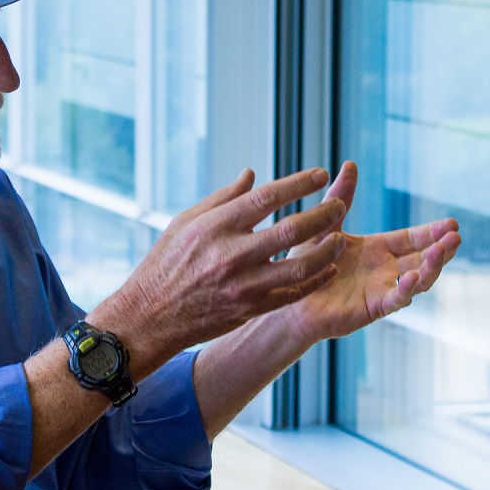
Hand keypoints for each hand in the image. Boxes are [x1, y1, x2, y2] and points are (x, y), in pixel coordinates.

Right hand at [95, 167, 348, 376]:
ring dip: (327, 249)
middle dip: (323, 214)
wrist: (150, 315)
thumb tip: (252, 174)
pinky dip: (315, 279)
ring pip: (300, 266)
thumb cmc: (165, 263)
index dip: (299, 183)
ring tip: (339, 236)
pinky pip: (293, 293)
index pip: (266, 197)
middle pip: (292, 230)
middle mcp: (231, 254)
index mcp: (215, 227)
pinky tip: (327, 267)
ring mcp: (243, 285)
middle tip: (339, 205)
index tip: (321, 175)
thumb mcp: (184, 222)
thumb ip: (222, 198)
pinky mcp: (250, 308)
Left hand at [286, 161, 461, 344]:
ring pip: (417, 280)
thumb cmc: (305, 264)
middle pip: (422, 259)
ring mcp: (382, 289)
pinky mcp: (372, 307)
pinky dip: (405, 289)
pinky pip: (395, 300)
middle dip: (441, 248)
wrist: (287, 299)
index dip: (431, 232)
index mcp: (377, 249)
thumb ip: (340, 197)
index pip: (412, 239)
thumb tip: (350, 163)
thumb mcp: (325, 225)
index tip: (452, 223)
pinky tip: (412, 278)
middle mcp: (385, 270)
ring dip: (431, 267)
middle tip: (455, 235)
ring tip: (441, 251)